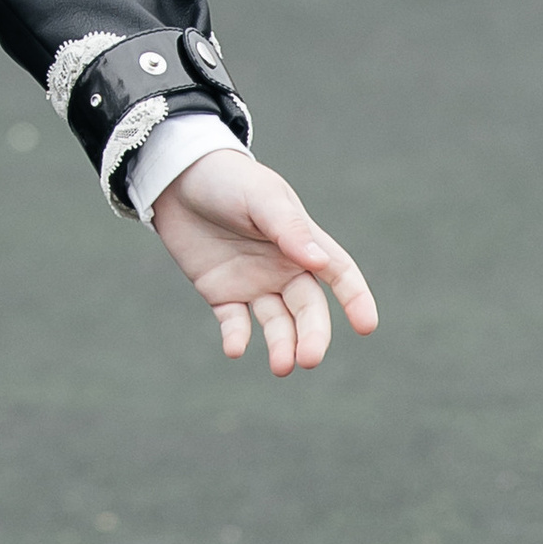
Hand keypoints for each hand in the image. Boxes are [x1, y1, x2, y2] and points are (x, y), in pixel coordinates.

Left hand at [150, 147, 377, 374]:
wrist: (176, 178)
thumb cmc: (228, 179)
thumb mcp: (261, 197)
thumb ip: (288, 228)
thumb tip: (319, 263)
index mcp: (302, 242)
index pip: (339, 273)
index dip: (356, 299)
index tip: (366, 326)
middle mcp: (283, 268)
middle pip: (308, 309)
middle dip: (312, 336)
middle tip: (308, 359)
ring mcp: (253, 282)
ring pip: (277, 323)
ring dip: (281, 345)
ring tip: (281, 366)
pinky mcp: (221, 293)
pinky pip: (234, 322)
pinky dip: (237, 337)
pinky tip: (235, 348)